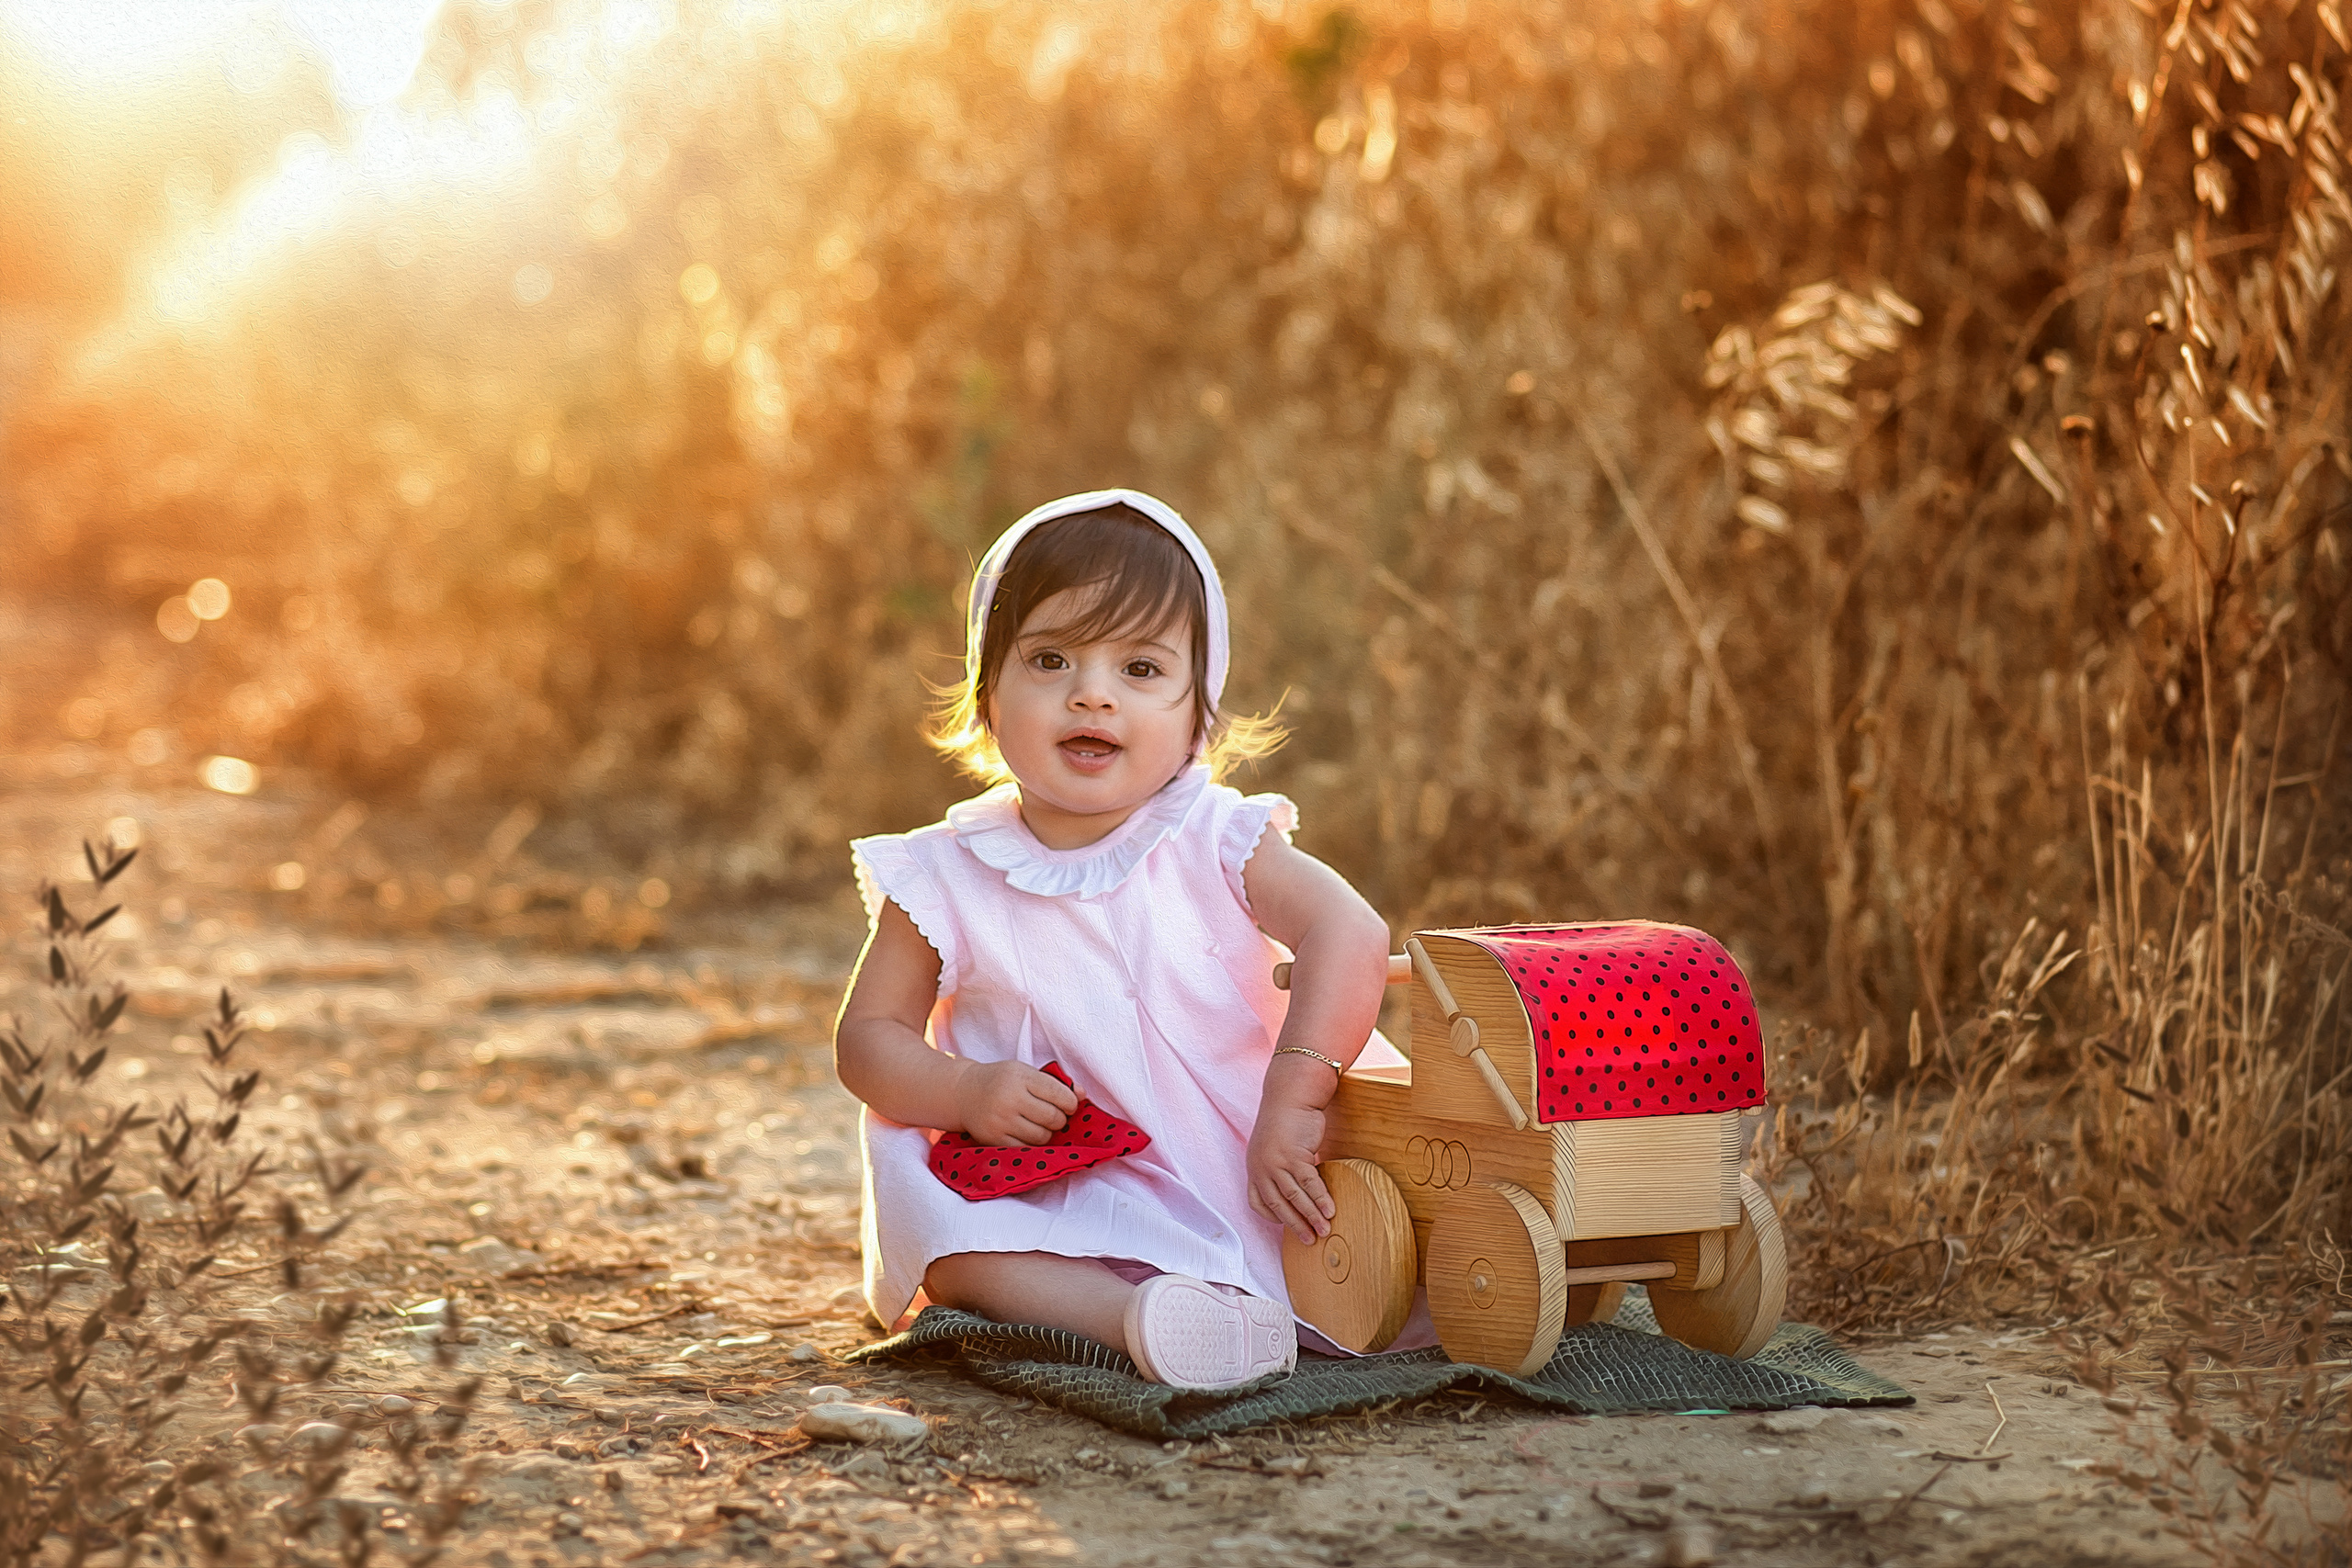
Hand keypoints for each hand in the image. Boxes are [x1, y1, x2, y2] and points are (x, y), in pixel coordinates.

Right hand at [954, 1060, 1077, 1145]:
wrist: (964, 1093)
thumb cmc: (1001, 1081)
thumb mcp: (1025, 1073)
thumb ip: (1054, 1083)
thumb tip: (1083, 1095)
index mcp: (1020, 1077)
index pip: (1059, 1094)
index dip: (1071, 1103)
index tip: (1069, 1105)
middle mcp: (1010, 1099)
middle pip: (1053, 1118)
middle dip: (1060, 1119)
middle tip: (1054, 1116)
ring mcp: (1000, 1121)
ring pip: (1042, 1136)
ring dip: (1048, 1133)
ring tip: (1040, 1124)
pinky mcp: (994, 1139)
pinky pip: (1026, 1148)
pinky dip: (1032, 1143)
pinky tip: (1027, 1132)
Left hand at [1247, 1098, 1333, 1244]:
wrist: (1291, 1095)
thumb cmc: (1285, 1120)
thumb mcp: (1272, 1145)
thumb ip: (1276, 1165)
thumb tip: (1290, 1184)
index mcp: (1254, 1167)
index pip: (1258, 1203)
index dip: (1273, 1217)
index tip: (1288, 1226)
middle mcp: (1262, 1168)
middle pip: (1279, 1206)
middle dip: (1296, 1225)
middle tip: (1310, 1239)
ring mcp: (1277, 1163)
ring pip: (1295, 1198)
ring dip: (1312, 1217)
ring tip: (1324, 1230)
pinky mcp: (1295, 1157)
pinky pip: (1310, 1184)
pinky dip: (1321, 1199)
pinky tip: (1330, 1210)